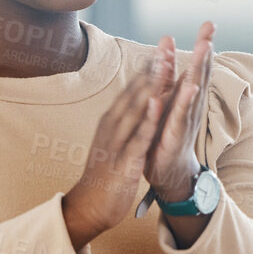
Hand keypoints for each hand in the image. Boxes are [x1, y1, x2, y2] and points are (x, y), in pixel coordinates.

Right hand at [61, 56, 165, 246]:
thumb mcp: (112, 144)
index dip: (145, 70)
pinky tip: (156, 102)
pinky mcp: (123, 161)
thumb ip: (121, 125)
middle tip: (163, 45)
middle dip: (149, 70)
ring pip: (135, 110)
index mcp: (110, 123)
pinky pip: (137, 137)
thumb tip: (132, 107)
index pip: (130, 91)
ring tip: (163, 64)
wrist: (89, 207)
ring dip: (150, 86)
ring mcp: (116, 143)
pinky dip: (147, 118)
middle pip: (133, 94)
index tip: (160, 49)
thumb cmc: (104, 176)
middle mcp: (111, 128)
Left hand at [146, 21, 214, 202]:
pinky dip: (180, 102)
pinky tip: (186, 87)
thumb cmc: (167, 134)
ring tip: (203, 51)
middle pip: (200, 74)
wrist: (169, 173)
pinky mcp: (176, 136)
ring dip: (197, 71)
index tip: (210, 23)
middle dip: (205, 52)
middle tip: (211, 29)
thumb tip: (166, 43)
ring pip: (193, 92)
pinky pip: (178, 117)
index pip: (198, 66)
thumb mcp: (168, 100)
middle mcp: (192, 106)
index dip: (204, 45)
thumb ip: (168, 74)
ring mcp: (186, 121)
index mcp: (188, 96)